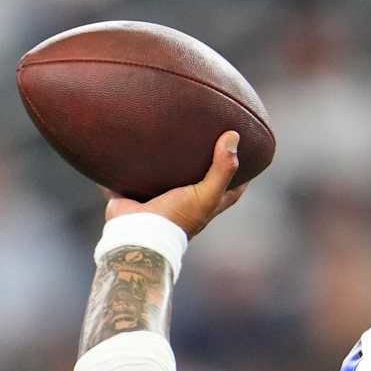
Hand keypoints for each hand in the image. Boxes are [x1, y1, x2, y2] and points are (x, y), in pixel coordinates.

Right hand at [104, 131, 247, 236]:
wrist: (137, 234)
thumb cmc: (176, 218)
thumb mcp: (206, 194)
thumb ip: (222, 169)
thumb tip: (234, 136)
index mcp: (203, 206)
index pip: (230, 190)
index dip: (239, 175)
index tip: (246, 155)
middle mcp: (181, 204)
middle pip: (196, 182)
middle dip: (199, 165)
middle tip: (204, 138)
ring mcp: (155, 202)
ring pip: (160, 179)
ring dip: (161, 165)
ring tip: (163, 136)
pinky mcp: (131, 198)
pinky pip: (127, 180)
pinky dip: (125, 169)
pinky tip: (123, 146)